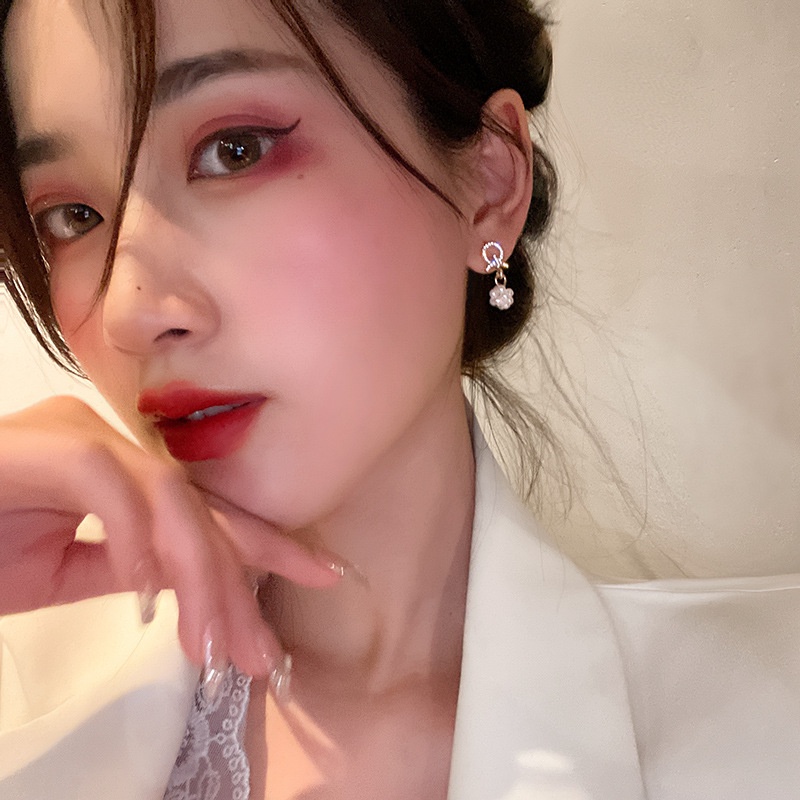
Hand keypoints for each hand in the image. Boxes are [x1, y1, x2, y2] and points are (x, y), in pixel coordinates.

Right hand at [0, 395, 339, 676]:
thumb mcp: (60, 573)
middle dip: (237, 582)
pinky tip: (144, 596)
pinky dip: (132, 540)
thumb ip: (126, 569)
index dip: (268, 543)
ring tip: (211, 645)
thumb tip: (187, 586)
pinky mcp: (47, 444)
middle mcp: (111, 445)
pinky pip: (110, 488)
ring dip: (198, 575)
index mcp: (122, 475)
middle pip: (199, 512)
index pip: (208, 510)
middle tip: (258, 651)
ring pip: (170, 499)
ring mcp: (81, 436)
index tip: (325, 574)